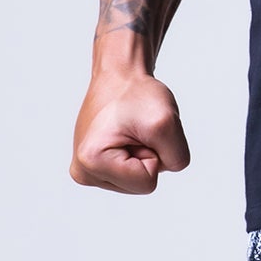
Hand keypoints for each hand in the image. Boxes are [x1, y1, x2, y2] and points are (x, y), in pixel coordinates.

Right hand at [70, 65, 190, 193]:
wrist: (120, 75)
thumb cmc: (137, 93)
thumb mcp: (166, 122)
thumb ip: (178, 157)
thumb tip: (169, 170)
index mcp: (91, 163)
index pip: (147, 183)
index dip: (154, 152)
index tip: (138, 128)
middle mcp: (83, 172)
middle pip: (142, 185)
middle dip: (148, 154)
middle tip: (136, 128)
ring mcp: (87, 171)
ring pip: (138, 180)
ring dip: (144, 152)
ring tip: (131, 130)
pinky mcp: (95, 167)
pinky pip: (133, 174)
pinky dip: (138, 153)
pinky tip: (126, 135)